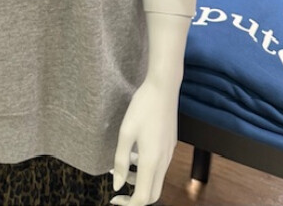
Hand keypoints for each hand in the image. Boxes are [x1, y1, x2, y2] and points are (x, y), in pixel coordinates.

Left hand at [110, 76, 177, 204]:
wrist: (163, 88)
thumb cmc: (142, 107)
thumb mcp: (126, 132)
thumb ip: (121, 161)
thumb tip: (117, 186)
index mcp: (152, 161)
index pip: (144, 198)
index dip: (128, 204)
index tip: (113, 199)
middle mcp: (164, 161)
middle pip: (153, 194)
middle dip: (136, 198)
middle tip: (118, 191)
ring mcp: (169, 153)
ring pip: (156, 180)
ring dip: (139, 182)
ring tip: (121, 169)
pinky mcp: (170, 145)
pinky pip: (159, 166)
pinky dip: (145, 169)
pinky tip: (133, 154)